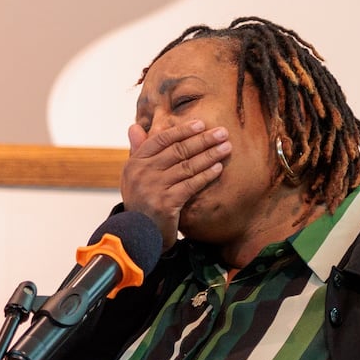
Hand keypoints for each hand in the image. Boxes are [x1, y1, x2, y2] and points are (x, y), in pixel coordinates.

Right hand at [120, 120, 230, 249]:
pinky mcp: (166, 204)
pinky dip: (206, 175)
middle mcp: (142, 173)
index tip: (201, 124)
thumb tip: (134, 127)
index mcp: (135, 162)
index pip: (161, 140)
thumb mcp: (133, 177)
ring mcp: (153, 188)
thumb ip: (137, 152)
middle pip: (177, 150)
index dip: (182, 130)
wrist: (136, 236)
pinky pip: (191, 185)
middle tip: (222, 132)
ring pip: (187, 166)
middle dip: (202, 140)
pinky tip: (218, 168)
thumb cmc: (140, 204)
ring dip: (209, 155)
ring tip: (226, 147)